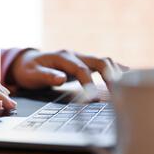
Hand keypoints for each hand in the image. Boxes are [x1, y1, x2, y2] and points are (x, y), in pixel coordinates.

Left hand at [10, 49, 127, 89]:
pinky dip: (115, 71)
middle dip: (111, 76)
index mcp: (62, 57)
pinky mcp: (84, 64)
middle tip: (119, 94)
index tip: (94, 99)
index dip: (89, 83)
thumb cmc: (28, 70)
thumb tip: (61, 79)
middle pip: (100, 61)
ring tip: (126, 89)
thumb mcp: (31, 74)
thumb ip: (45, 76)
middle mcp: (74, 55)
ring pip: (104, 62)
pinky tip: (127, 78)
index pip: (81, 69)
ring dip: (116, 73)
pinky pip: (103, 65)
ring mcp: (81, 58)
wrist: (26, 62)